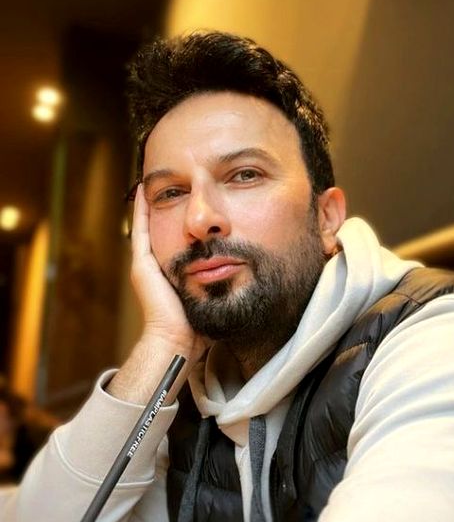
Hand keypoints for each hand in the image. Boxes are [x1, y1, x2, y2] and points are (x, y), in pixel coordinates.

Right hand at [130, 184, 207, 363]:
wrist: (177, 341)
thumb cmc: (199, 326)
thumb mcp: (212, 294)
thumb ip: (221, 281)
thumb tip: (245, 270)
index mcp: (173, 273)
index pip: (178, 240)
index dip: (183, 221)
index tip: (191, 201)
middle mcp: (157, 266)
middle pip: (163, 229)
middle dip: (168, 206)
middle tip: (175, 183)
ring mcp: (146, 265)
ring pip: (150, 225)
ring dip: (155, 203)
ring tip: (156, 180)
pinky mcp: (142, 265)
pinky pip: (141, 230)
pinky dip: (141, 211)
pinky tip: (144, 190)